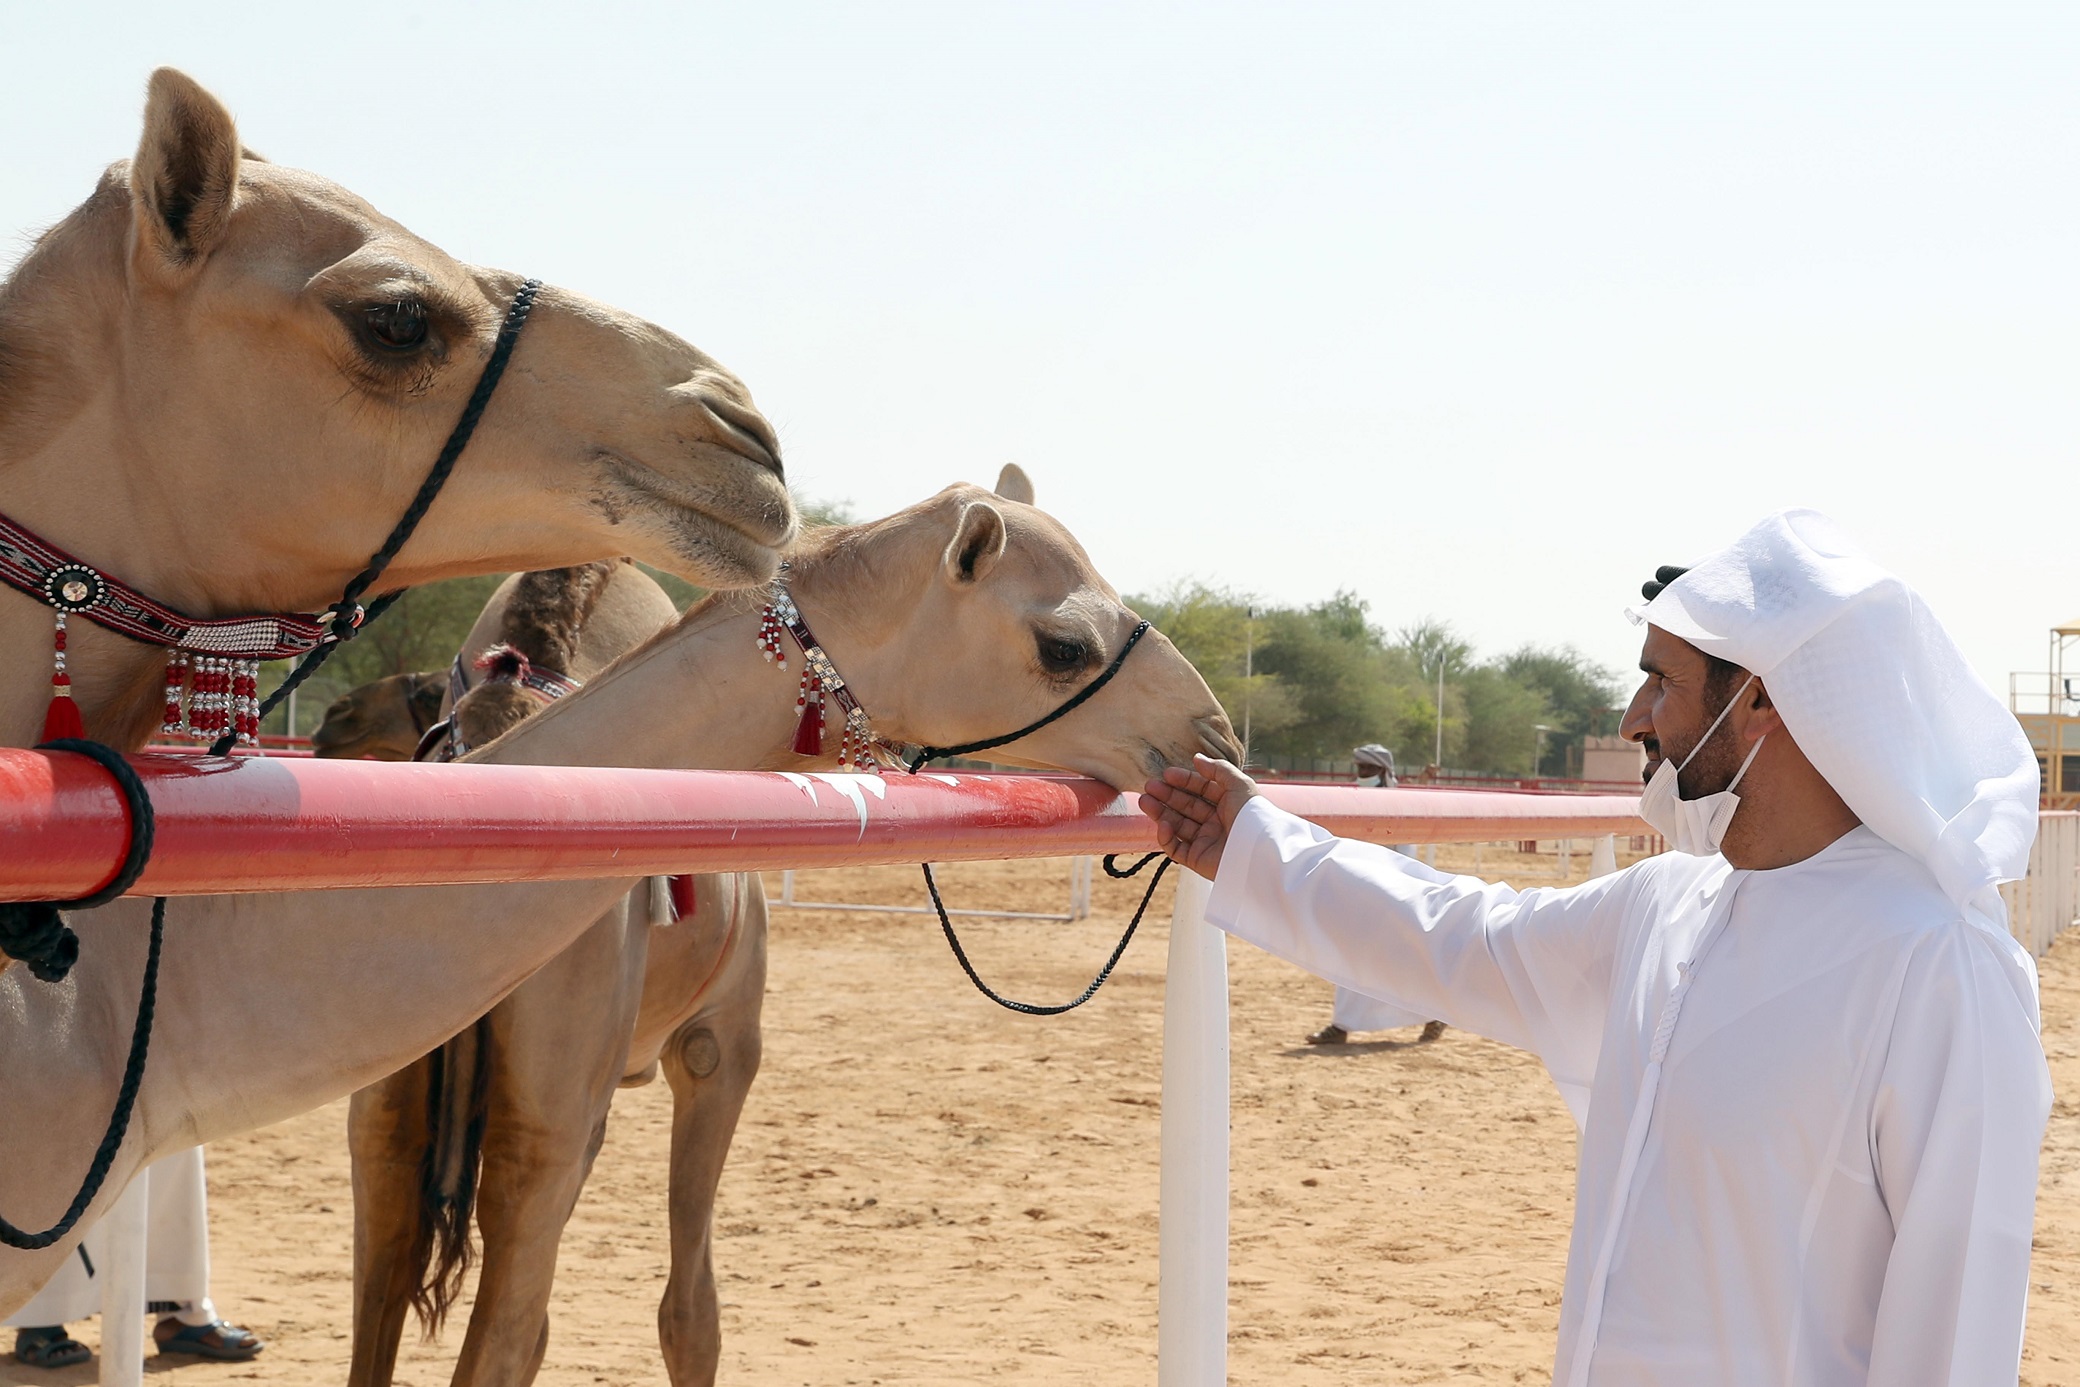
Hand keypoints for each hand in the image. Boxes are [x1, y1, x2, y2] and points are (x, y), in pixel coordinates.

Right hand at [1138, 754, 1259, 879]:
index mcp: (1227, 805)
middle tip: (1149, 786)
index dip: (1184, 781)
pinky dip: (1167, 837)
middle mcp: (1216, 823)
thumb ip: (1218, 769)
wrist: (1258, 851)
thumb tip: (1196, 758)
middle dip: (1167, 796)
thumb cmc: (1252, 815)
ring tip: (1145, 800)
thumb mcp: (1239, 785)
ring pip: (1177, 825)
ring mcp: (1206, 842)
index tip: (1167, 774)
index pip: (1201, 790)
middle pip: (1186, 807)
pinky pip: (1176, 848)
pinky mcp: (1198, 860)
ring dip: (1160, 812)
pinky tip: (1163, 824)